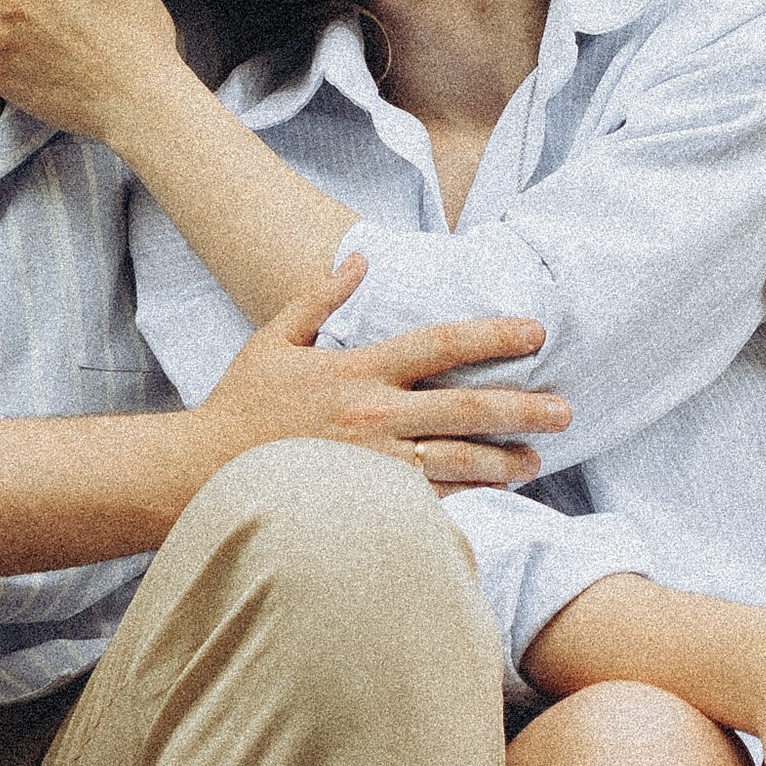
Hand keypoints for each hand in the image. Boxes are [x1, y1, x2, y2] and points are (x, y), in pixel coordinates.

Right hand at [199, 262, 572, 488]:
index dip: (493, 335)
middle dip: (521, 407)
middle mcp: (374, 417)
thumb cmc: (239, 408)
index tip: (534, 333)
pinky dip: (465, 501)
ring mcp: (373, 466)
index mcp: (359, 371)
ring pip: (456, 461)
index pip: (440, 344)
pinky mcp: (367, 505)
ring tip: (538, 461)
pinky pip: (429, 505)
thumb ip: (321, 298)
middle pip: (465, 406)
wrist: (200, 474)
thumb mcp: (274, 340)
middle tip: (564, 410)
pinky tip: (495, 500)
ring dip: (503, 460)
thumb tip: (363, 260)